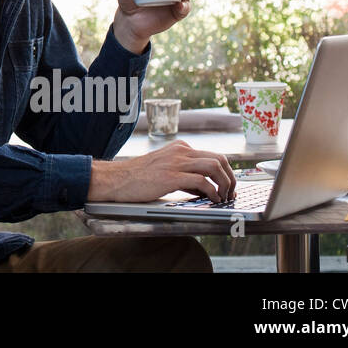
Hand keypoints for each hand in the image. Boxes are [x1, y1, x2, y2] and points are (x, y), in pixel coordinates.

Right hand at [89, 140, 236, 203]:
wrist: (117, 178)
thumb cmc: (138, 177)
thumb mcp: (165, 168)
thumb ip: (185, 174)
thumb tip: (205, 188)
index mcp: (180, 148)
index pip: (214, 155)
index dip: (226, 172)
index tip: (228, 186)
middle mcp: (181, 151)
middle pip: (220, 159)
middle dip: (230, 178)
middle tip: (230, 193)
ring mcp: (176, 162)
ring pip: (215, 167)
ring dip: (225, 184)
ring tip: (223, 197)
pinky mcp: (171, 176)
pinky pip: (202, 181)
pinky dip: (212, 192)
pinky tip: (212, 199)